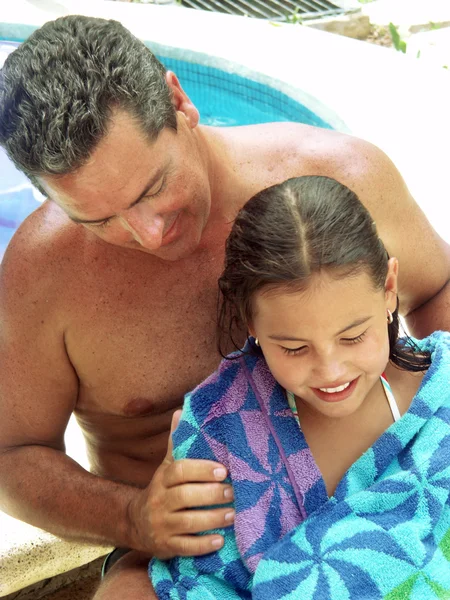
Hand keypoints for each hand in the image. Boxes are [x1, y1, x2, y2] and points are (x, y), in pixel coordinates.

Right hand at [127, 410, 234, 558]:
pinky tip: (220, 540)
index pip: (180, 471)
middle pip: (185, 496)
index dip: (201, 469)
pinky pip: (185, 546)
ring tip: (233, 514)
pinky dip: (203, 544)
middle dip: (212, 494)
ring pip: (188, 522)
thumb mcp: (166, 466)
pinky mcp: (165, 546)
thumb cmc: (162, 489)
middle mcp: (159, 501)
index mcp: (162, 478)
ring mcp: (161, 525)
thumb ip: (176, 443)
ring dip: (213, 519)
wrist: (136, 522)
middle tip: (234, 493)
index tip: (223, 470)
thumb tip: (181, 411)